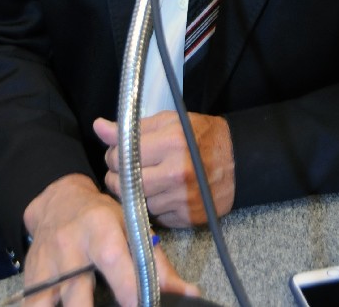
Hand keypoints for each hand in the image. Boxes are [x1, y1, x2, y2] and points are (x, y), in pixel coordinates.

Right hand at [23, 172, 199, 304]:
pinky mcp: (30, 281)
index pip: (115, 261)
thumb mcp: (130, 226)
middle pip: (78, 293)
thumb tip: (189, 294)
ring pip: (48, 304)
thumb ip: (157, 263)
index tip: (143, 306)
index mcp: (100, 229)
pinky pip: (33, 306)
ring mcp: (46, 267)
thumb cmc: (100, 216)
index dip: (129, 289)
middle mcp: (70, 248)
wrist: (57, 201)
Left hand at [94, 111, 234, 227]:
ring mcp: (182, 198)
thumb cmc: (202, 136)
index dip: (114, 153)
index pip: (122, 155)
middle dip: (118, 175)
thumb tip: (99, 127)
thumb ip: (133, 127)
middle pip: (124, 183)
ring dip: (134, 192)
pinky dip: (152, 204)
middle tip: (125, 168)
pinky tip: (160, 191)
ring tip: (145, 178)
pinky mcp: (186, 217)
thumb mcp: (169, 122)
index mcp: (172, 142)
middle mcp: (176, 172)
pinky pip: (155, 215)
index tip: (119, 152)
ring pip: (137, 201)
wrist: (239, 161)